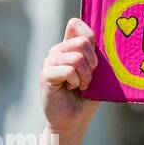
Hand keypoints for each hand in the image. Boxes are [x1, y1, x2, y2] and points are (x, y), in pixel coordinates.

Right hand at [41, 18, 100, 135]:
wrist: (75, 119)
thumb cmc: (87, 96)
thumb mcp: (96, 71)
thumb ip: (95, 51)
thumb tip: (98, 32)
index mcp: (69, 46)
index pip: (76, 25)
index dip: (90, 38)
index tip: (95, 59)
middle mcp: (57, 51)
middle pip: (82, 42)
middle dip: (92, 63)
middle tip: (88, 78)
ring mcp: (49, 62)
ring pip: (76, 58)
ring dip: (85, 77)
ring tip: (80, 86)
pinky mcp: (45, 75)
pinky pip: (68, 71)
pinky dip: (76, 82)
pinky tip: (71, 89)